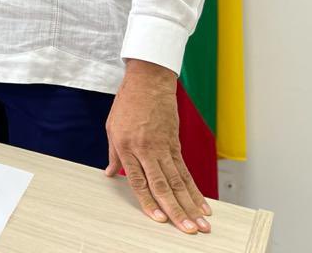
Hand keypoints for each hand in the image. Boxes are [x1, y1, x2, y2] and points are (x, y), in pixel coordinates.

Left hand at [105, 59, 211, 233]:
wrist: (148, 81)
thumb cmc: (127, 103)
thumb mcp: (112, 127)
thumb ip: (113, 153)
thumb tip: (109, 173)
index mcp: (126, 147)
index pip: (138, 181)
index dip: (149, 202)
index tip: (159, 220)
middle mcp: (146, 150)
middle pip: (163, 185)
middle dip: (177, 211)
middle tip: (189, 230)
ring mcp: (163, 147)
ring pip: (178, 181)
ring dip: (191, 205)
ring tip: (202, 224)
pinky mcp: (175, 144)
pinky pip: (185, 170)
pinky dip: (194, 189)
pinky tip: (202, 203)